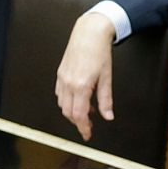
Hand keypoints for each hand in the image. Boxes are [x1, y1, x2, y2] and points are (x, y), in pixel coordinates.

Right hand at [55, 12, 118, 139]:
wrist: (89, 33)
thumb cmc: (99, 52)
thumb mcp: (107, 78)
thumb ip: (106, 99)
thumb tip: (108, 116)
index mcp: (81, 86)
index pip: (79, 115)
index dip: (83, 128)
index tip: (88, 135)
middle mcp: (68, 83)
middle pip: (68, 112)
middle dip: (78, 122)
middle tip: (89, 126)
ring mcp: (62, 78)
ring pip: (63, 104)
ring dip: (73, 112)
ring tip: (88, 111)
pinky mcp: (60, 73)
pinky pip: (60, 94)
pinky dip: (68, 101)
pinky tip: (79, 99)